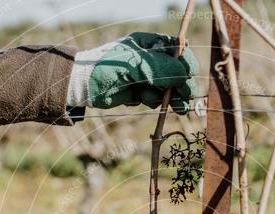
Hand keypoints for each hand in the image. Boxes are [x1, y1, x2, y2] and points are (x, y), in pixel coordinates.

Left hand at [66, 32, 197, 113]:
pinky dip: (155, 102)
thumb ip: (161, 69)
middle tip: (186, 97)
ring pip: (168, 87)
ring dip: (173, 97)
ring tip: (179, 108)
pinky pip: (156, 98)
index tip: (189, 75)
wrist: (85, 86)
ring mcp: (146, 76)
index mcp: (150, 44)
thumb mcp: (135, 64)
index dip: (185, 62)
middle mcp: (150, 59)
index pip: (177, 50)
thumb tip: (185, 75)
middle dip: (182, 84)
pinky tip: (146, 101)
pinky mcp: (140, 92)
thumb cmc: (107, 67)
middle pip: (176, 71)